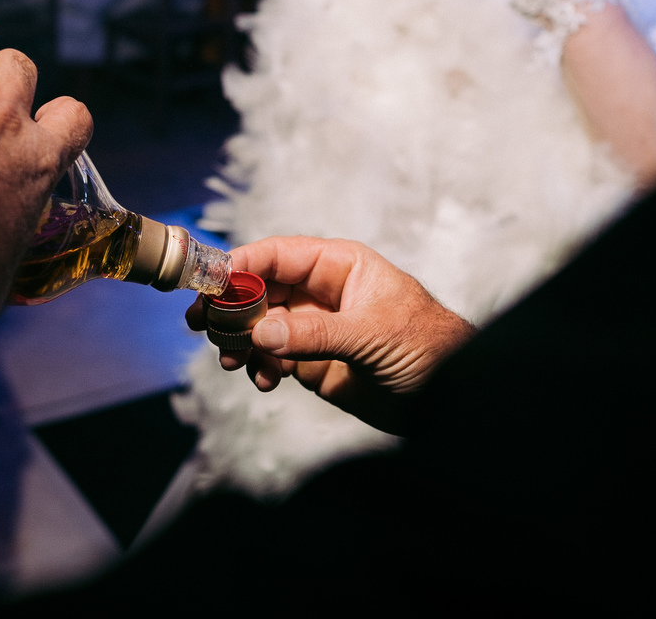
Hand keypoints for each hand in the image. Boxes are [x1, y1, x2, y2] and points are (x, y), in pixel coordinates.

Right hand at [187, 237, 474, 432]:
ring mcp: (315, 328)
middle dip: (229, 306)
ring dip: (239, 340)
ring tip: (232, 360)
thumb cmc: (432, 349)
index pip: (279, 255)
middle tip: (201, 324)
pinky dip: (259, 367)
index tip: (210, 283)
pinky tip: (264, 380)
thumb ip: (315, 333)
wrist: (454, 400)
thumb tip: (261, 330)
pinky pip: (271, 357)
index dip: (241, 264)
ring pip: (259, 325)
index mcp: (340, 266)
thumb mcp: (373, 335)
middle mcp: (322, 293)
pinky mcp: (313, 363)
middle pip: (260, 289)